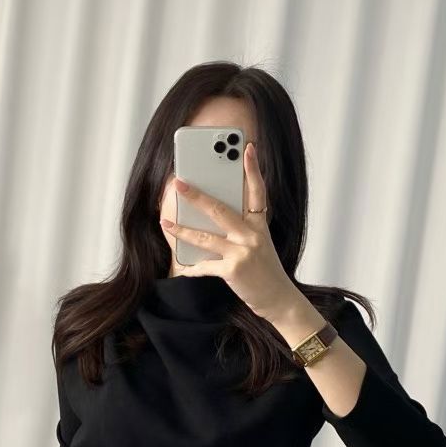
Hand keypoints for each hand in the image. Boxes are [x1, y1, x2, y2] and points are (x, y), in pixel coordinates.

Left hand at [160, 142, 298, 321]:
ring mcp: (243, 253)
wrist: (278, 299)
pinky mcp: (233, 270)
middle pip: (220, 210)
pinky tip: (181, 267)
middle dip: (196, 195)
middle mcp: (253, 235)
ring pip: (206, 237)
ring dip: (182, 230)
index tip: (247, 147)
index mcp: (260, 225)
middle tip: (179, 182)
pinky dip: (192, 268)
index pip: (258, 191)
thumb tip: (207, 217)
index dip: (253, 169)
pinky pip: (206, 266)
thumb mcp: (259, 244)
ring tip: (166, 222)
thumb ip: (240, 228)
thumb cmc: (265, 270)